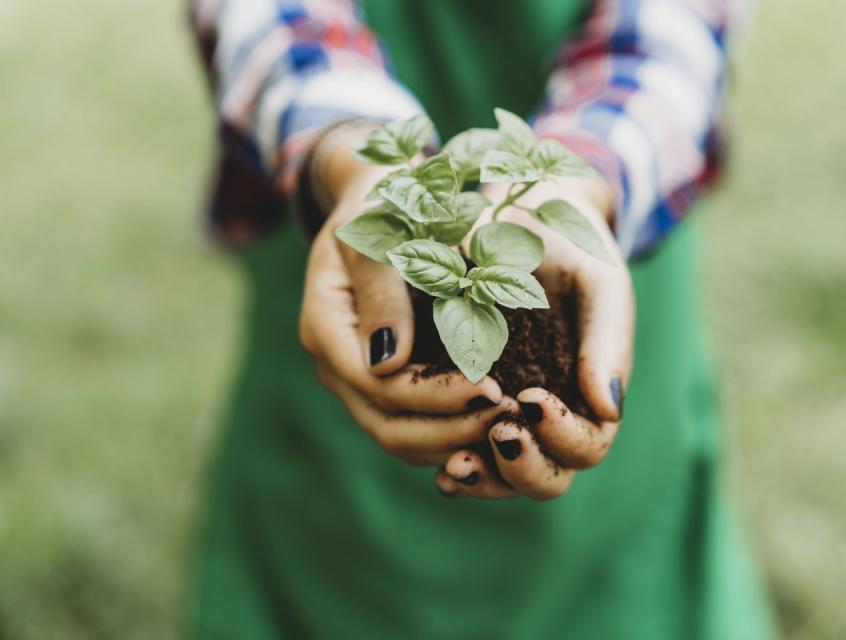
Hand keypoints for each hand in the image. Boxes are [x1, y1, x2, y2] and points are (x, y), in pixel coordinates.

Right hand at [299, 130, 514, 465]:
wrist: (380, 202)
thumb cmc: (382, 204)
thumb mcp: (379, 231)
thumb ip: (381, 291)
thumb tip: (388, 363)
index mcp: (325, 327)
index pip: (378, 386)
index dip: (435, 396)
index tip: (493, 388)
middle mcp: (337, 364)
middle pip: (387, 426)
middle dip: (450, 428)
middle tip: (508, 417)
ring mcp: (358, 379)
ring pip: (400, 438)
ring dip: (454, 440)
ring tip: (508, 425)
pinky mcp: (385, 384)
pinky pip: (414, 428)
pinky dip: (452, 434)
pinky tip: (494, 424)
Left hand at [435, 177, 634, 498]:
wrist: (520, 222)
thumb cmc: (571, 251)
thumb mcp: (598, 283)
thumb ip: (609, 340)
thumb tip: (609, 407)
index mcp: (591, 395)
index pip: (589, 445)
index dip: (564, 436)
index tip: (531, 399)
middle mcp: (551, 419)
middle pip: (547, 478)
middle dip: (523, 468)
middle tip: (499, 434)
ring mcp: (508, 419)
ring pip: (501, 477)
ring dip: (482, 477)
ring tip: (455, 464)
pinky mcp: (466, 408)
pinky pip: (462, 451)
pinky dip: (451, 461)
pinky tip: (436, 457)